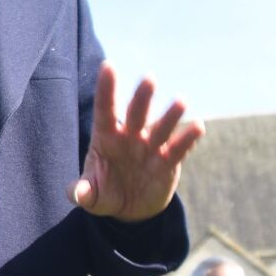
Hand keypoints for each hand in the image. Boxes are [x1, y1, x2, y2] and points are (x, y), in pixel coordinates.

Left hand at [69, 63, 203, 221]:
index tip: (108, 65)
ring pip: (161, 127)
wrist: (128, 209)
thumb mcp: (91, 197)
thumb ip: (83, 193)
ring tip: (181, 101)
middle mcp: (130, 137)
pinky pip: (179, 149)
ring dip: (170, 115)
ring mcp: (150, 148)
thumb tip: (78, 194)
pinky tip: (197, 126)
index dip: (106, 89)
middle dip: (142, 97)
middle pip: (136, 114)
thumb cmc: (105, 194)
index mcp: (106, 138)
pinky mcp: (168, 162)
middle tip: (149, 79)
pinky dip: (188, 138)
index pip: (105, 110)